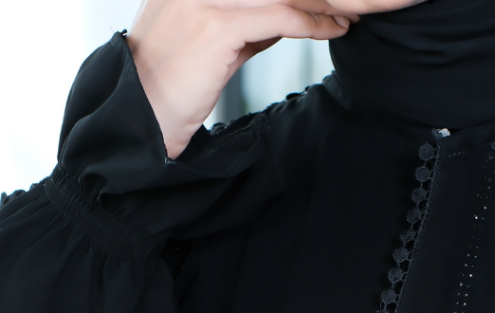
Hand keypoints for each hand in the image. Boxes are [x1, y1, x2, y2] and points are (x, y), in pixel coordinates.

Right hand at [127, 0, 420, 157]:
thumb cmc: (173, 86)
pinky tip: (337, 29)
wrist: (140, 119)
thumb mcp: (209, 42)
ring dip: (324, 0)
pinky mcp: (217, 25)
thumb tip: (288, 14)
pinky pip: (280, 16)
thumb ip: (243, 20)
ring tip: (353, 8)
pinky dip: (313, 23)